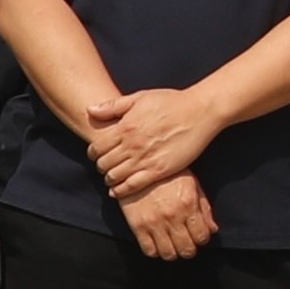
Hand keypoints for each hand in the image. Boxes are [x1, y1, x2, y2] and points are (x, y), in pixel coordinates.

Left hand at [88, 84, 224, 197]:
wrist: (199, 112)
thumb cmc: (171, 102)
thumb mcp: (139, 97)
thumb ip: (113, 106)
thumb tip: (90, 110)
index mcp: (125, 127)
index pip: (97, 147)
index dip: (92, 153)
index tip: (95, 154)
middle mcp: (132, 145)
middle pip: (103, 163)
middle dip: (100, 166)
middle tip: (104, 166)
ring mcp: (145, 159)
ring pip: (115, 176)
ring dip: (109, 178)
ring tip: (111, 177)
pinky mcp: (159, 170)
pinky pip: (133, 185)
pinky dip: (121, 190)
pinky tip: (117, 191)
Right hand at [119, 174, 216, 261]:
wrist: (136, 166)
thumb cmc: (168, 174)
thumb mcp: (191, 184)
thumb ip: (204, 208)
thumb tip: (213, 230)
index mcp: (188, 205)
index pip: (202, 236)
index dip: (202, 239)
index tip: (198, 236)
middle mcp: (172, 216)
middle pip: (187, 249)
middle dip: (189, 249)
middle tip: (186, 243)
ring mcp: (154, 223)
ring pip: (169, 254)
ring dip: (173, 252)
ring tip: (172, 244)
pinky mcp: (137, 226)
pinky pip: (149, 250)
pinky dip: (155, 251)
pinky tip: (158, 242)